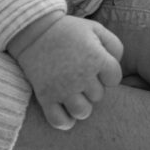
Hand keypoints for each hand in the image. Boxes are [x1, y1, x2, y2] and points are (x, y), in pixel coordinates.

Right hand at [11, 15, 123, 129]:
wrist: (33, 31)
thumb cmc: (67, 30)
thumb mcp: (94, 28)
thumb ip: (114, 44)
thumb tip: (117, 64)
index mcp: (95, 58)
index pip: (114, 79)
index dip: (107, 73)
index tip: (96, 65)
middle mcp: (81, 76)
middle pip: (98, 96)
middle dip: (92, 86)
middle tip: (80, 74)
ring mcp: (62, 88)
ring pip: (82, 112)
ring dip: (81, 105)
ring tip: (74, 94)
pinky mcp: (45, 96)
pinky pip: (60, 121)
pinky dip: (64, 120)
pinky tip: (65, 109)